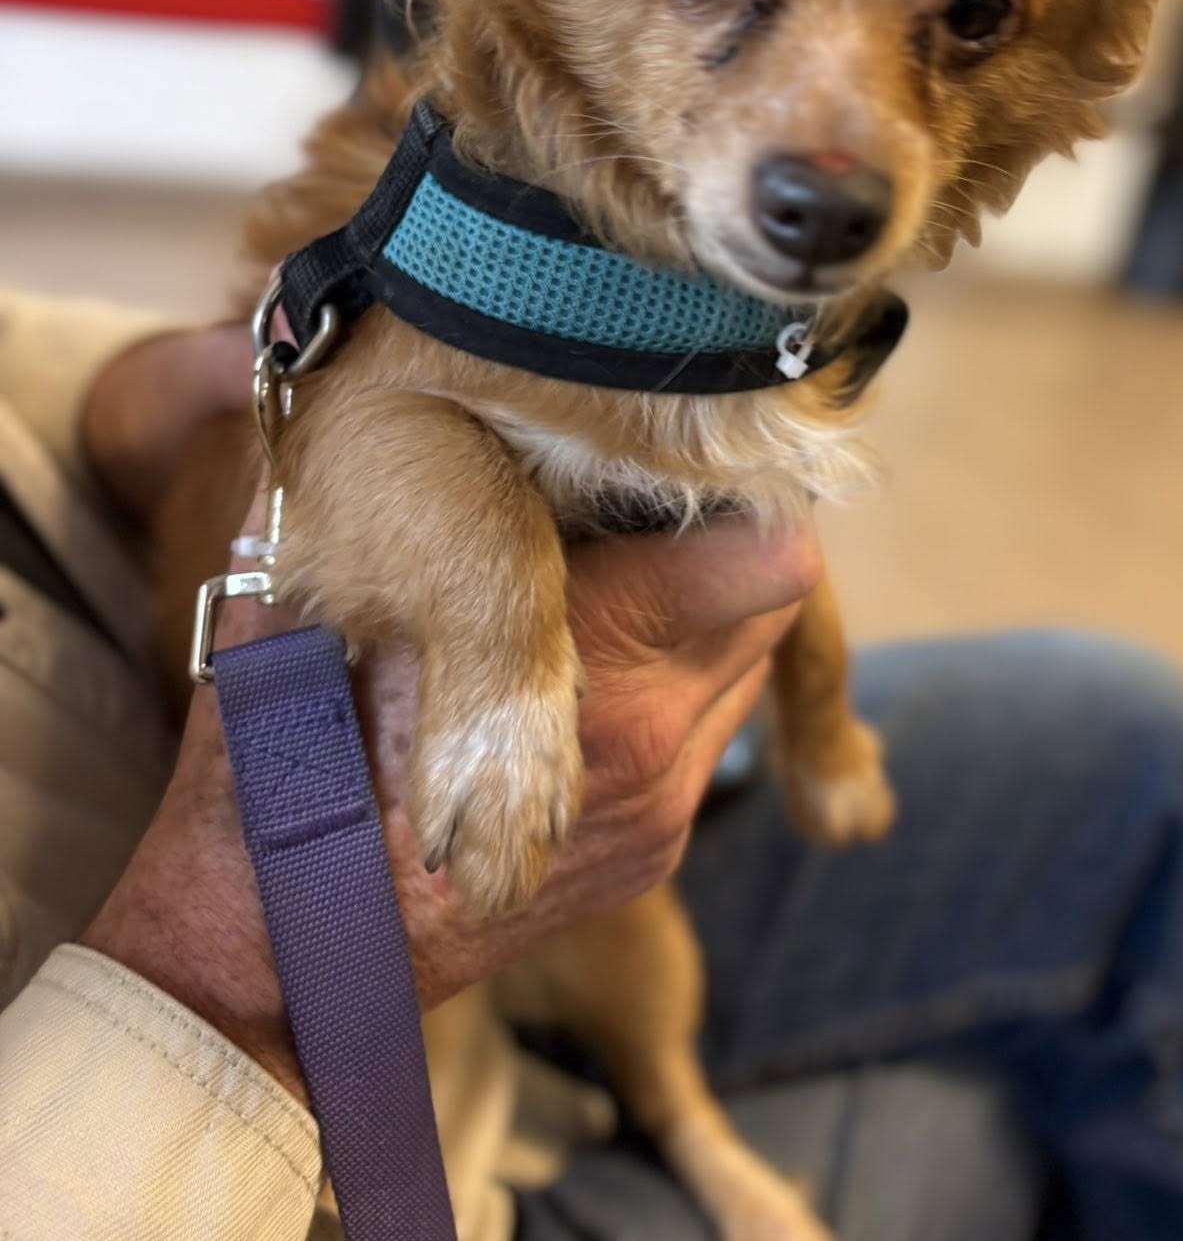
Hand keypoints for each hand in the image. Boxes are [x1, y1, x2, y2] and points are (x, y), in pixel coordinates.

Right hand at [82, 338, 818, 1098]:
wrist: (288, 944)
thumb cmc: (299, 747)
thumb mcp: (336, 587)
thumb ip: (393, 476)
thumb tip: (414, 361)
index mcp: (604, 658)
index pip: (767, 559)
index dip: (728, 496)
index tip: (677, 462)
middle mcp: (659, 738)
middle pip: (771, 604)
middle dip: (718, 546)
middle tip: (641, 502)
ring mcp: (667, 805)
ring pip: (747, 666)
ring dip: (702, 616)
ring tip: (615, 577)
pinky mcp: (659, 851)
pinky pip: (710, 731)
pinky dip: (675, 685)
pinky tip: (594, 662)